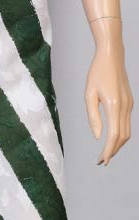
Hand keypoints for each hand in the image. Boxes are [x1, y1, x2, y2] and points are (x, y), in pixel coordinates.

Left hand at [84, 35, 132, 164]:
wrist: (111, 58)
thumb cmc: (96, 74)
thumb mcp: (89, 94)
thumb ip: (93, 116)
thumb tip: (97, 136)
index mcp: (114, 106)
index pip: (114, 135)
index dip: (108, 150)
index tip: (102, 160)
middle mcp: (125, 107)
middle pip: (123, 137)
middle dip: (113, 150)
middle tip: (102, 161)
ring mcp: (129, 105)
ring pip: (127, 132)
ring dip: (118, 144)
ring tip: (106, 153)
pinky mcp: (129, 103)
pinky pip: (126, 123)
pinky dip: (121, 134)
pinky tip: (111, 139)